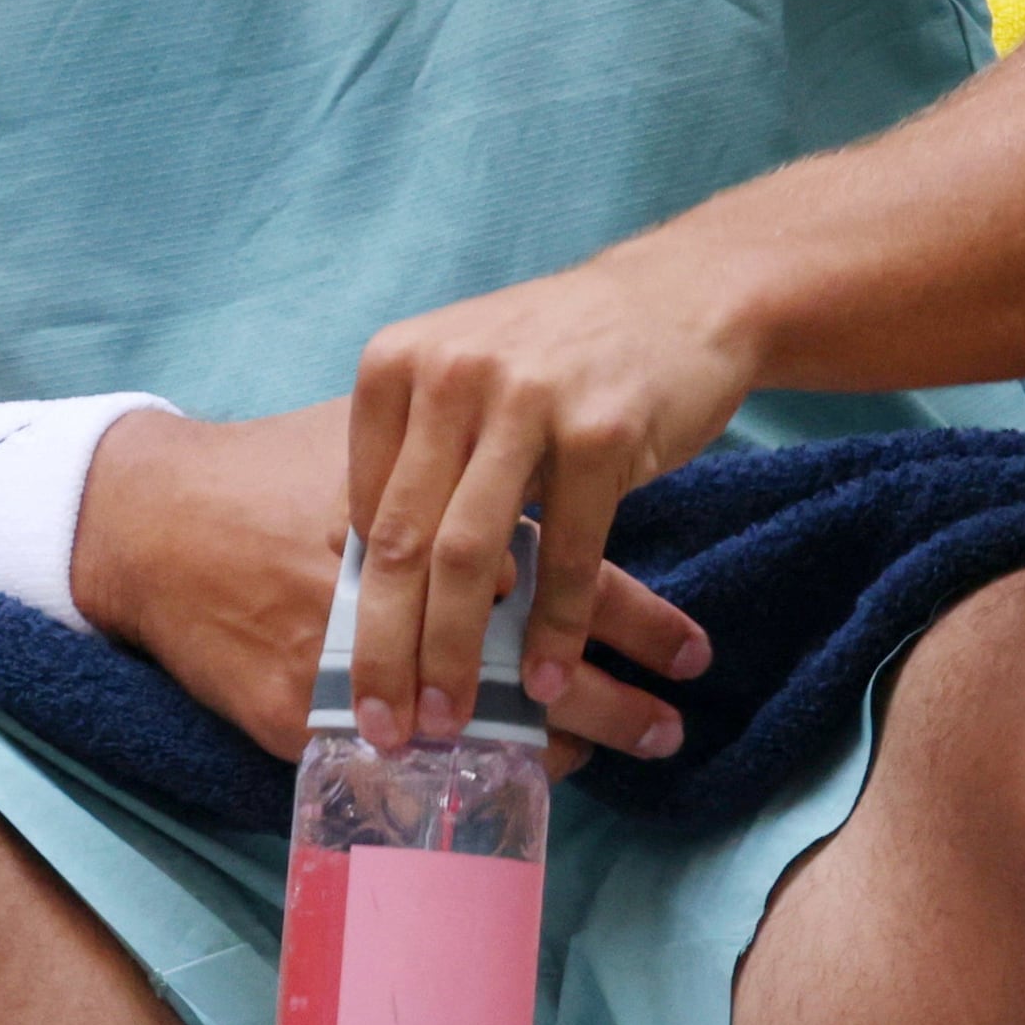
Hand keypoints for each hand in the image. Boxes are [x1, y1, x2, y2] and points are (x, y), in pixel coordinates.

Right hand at [77, 401, 703, 772]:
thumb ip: (463, 466)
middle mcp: (392, 599)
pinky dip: (467, 769)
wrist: (150, 522)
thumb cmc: (270, 472)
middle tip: (671, 725)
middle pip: (531, 666)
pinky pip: (404, 766)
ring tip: (611, 758)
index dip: (634, 620)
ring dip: (555, 750)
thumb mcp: (374, 441)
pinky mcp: (299, 717)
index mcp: (426, 519)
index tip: (694, 650)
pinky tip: (513, 771)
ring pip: (476, 728)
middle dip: (613, 701)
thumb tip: (566, 476)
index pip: (558, 577)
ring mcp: (345, 666)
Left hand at [345, 241, 750, 754]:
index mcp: (396, 366)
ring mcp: (525, 404)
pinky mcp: (600, 435)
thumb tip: (360, 568)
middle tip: (382, 724)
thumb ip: (412, 455)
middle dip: (385, 647)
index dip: (353, 601)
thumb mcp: (459, 377)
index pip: (359, 508)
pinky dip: (555, 629)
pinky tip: (547, 681)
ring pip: (472, 557)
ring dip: (458, 651)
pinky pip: (566, 555)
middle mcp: (449, 377)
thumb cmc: (554, 357)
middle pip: (400, 541)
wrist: (677, 300)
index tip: (347, 674)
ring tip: (451, 719)